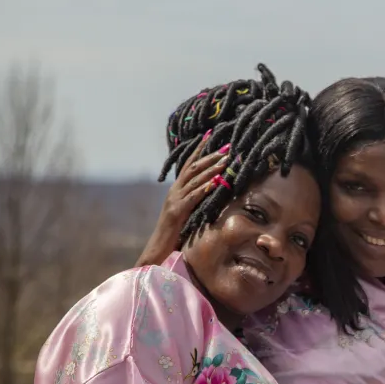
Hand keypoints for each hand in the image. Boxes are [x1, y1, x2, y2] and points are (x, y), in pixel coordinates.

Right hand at [136, 136, 226, 266]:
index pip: (188, 165)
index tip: (209, 137)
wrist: (158, 247)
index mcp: (176, 189)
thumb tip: (209, 189)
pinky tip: (215, 182)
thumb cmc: (174, 232)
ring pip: (194, 180)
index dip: (199, 150)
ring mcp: (175, 200)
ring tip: (225, 161)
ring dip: (211, 169)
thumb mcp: (185, 211)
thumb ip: (193, 199)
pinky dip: (204, 188)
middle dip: (210, 156)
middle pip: (193, 168)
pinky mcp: (178, 212)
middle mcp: (175, 191)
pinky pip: (193, 197)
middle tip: (226, 147)